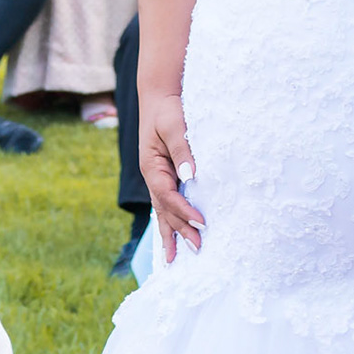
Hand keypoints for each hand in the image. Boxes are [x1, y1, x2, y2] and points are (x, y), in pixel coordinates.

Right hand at [138, 89, 203, 261]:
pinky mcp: (166, 175)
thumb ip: (182, 149)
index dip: (184, 210)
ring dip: (172, 232)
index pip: (167, 195)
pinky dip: (171, 219)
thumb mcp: (173, 124)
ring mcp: (158, 177)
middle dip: (180, 230)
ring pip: (164, 210)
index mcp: (152, 166)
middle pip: (165, 209)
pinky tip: (174, 235)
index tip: (202, 223)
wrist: (159, 95)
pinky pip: (168, 202)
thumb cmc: (167, 108)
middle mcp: (153, 176)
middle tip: (197, 250)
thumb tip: (190, 174)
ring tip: (174, 258)